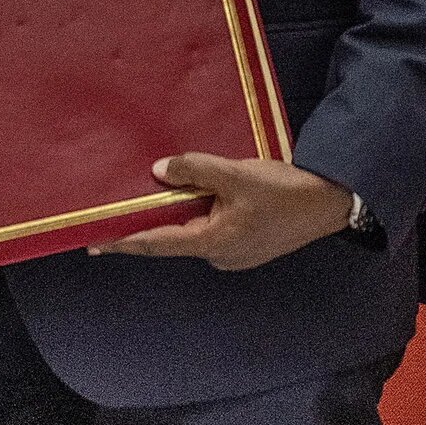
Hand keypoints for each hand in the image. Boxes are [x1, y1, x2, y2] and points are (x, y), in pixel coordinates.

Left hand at [89, 154, 355, 270]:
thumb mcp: (236, 174)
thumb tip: (159, 171)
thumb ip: (194, 170)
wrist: (332, 202)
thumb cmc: (286, 191)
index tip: (93, 243)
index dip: (122, 241)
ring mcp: (235, 252)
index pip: (156, 242)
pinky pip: (212, 226)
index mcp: (213, 242)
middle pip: (173, 236)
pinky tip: (198, 191)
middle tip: (122, 203)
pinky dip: (200, 211)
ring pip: (194, 229)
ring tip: (163, 187)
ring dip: (179, 211)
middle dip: (150, 218)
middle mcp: (219, 255)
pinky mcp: (247, 243)